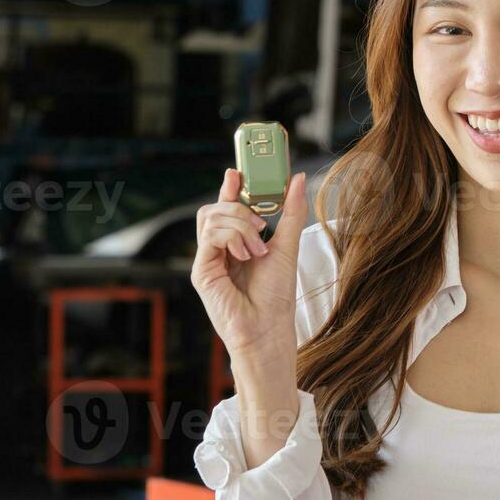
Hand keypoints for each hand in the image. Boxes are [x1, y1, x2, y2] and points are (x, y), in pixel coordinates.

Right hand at [191, 168, 306, 359]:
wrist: (268, 328)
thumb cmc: (276, 294)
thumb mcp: (288, 245)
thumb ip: (291, 212)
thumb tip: (298, 178)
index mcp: (236, 243)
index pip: (226, 207)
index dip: (230, 187)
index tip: (239, 171)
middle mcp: (218, 249)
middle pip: (214, 208)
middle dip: (238, 206)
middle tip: (262, 224)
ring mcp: (207, 259)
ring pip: (211, 217)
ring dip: (240, 225)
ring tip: (258, 248)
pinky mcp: (201, 270)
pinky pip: (210, 236)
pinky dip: (232, 238)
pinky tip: (247, 254)